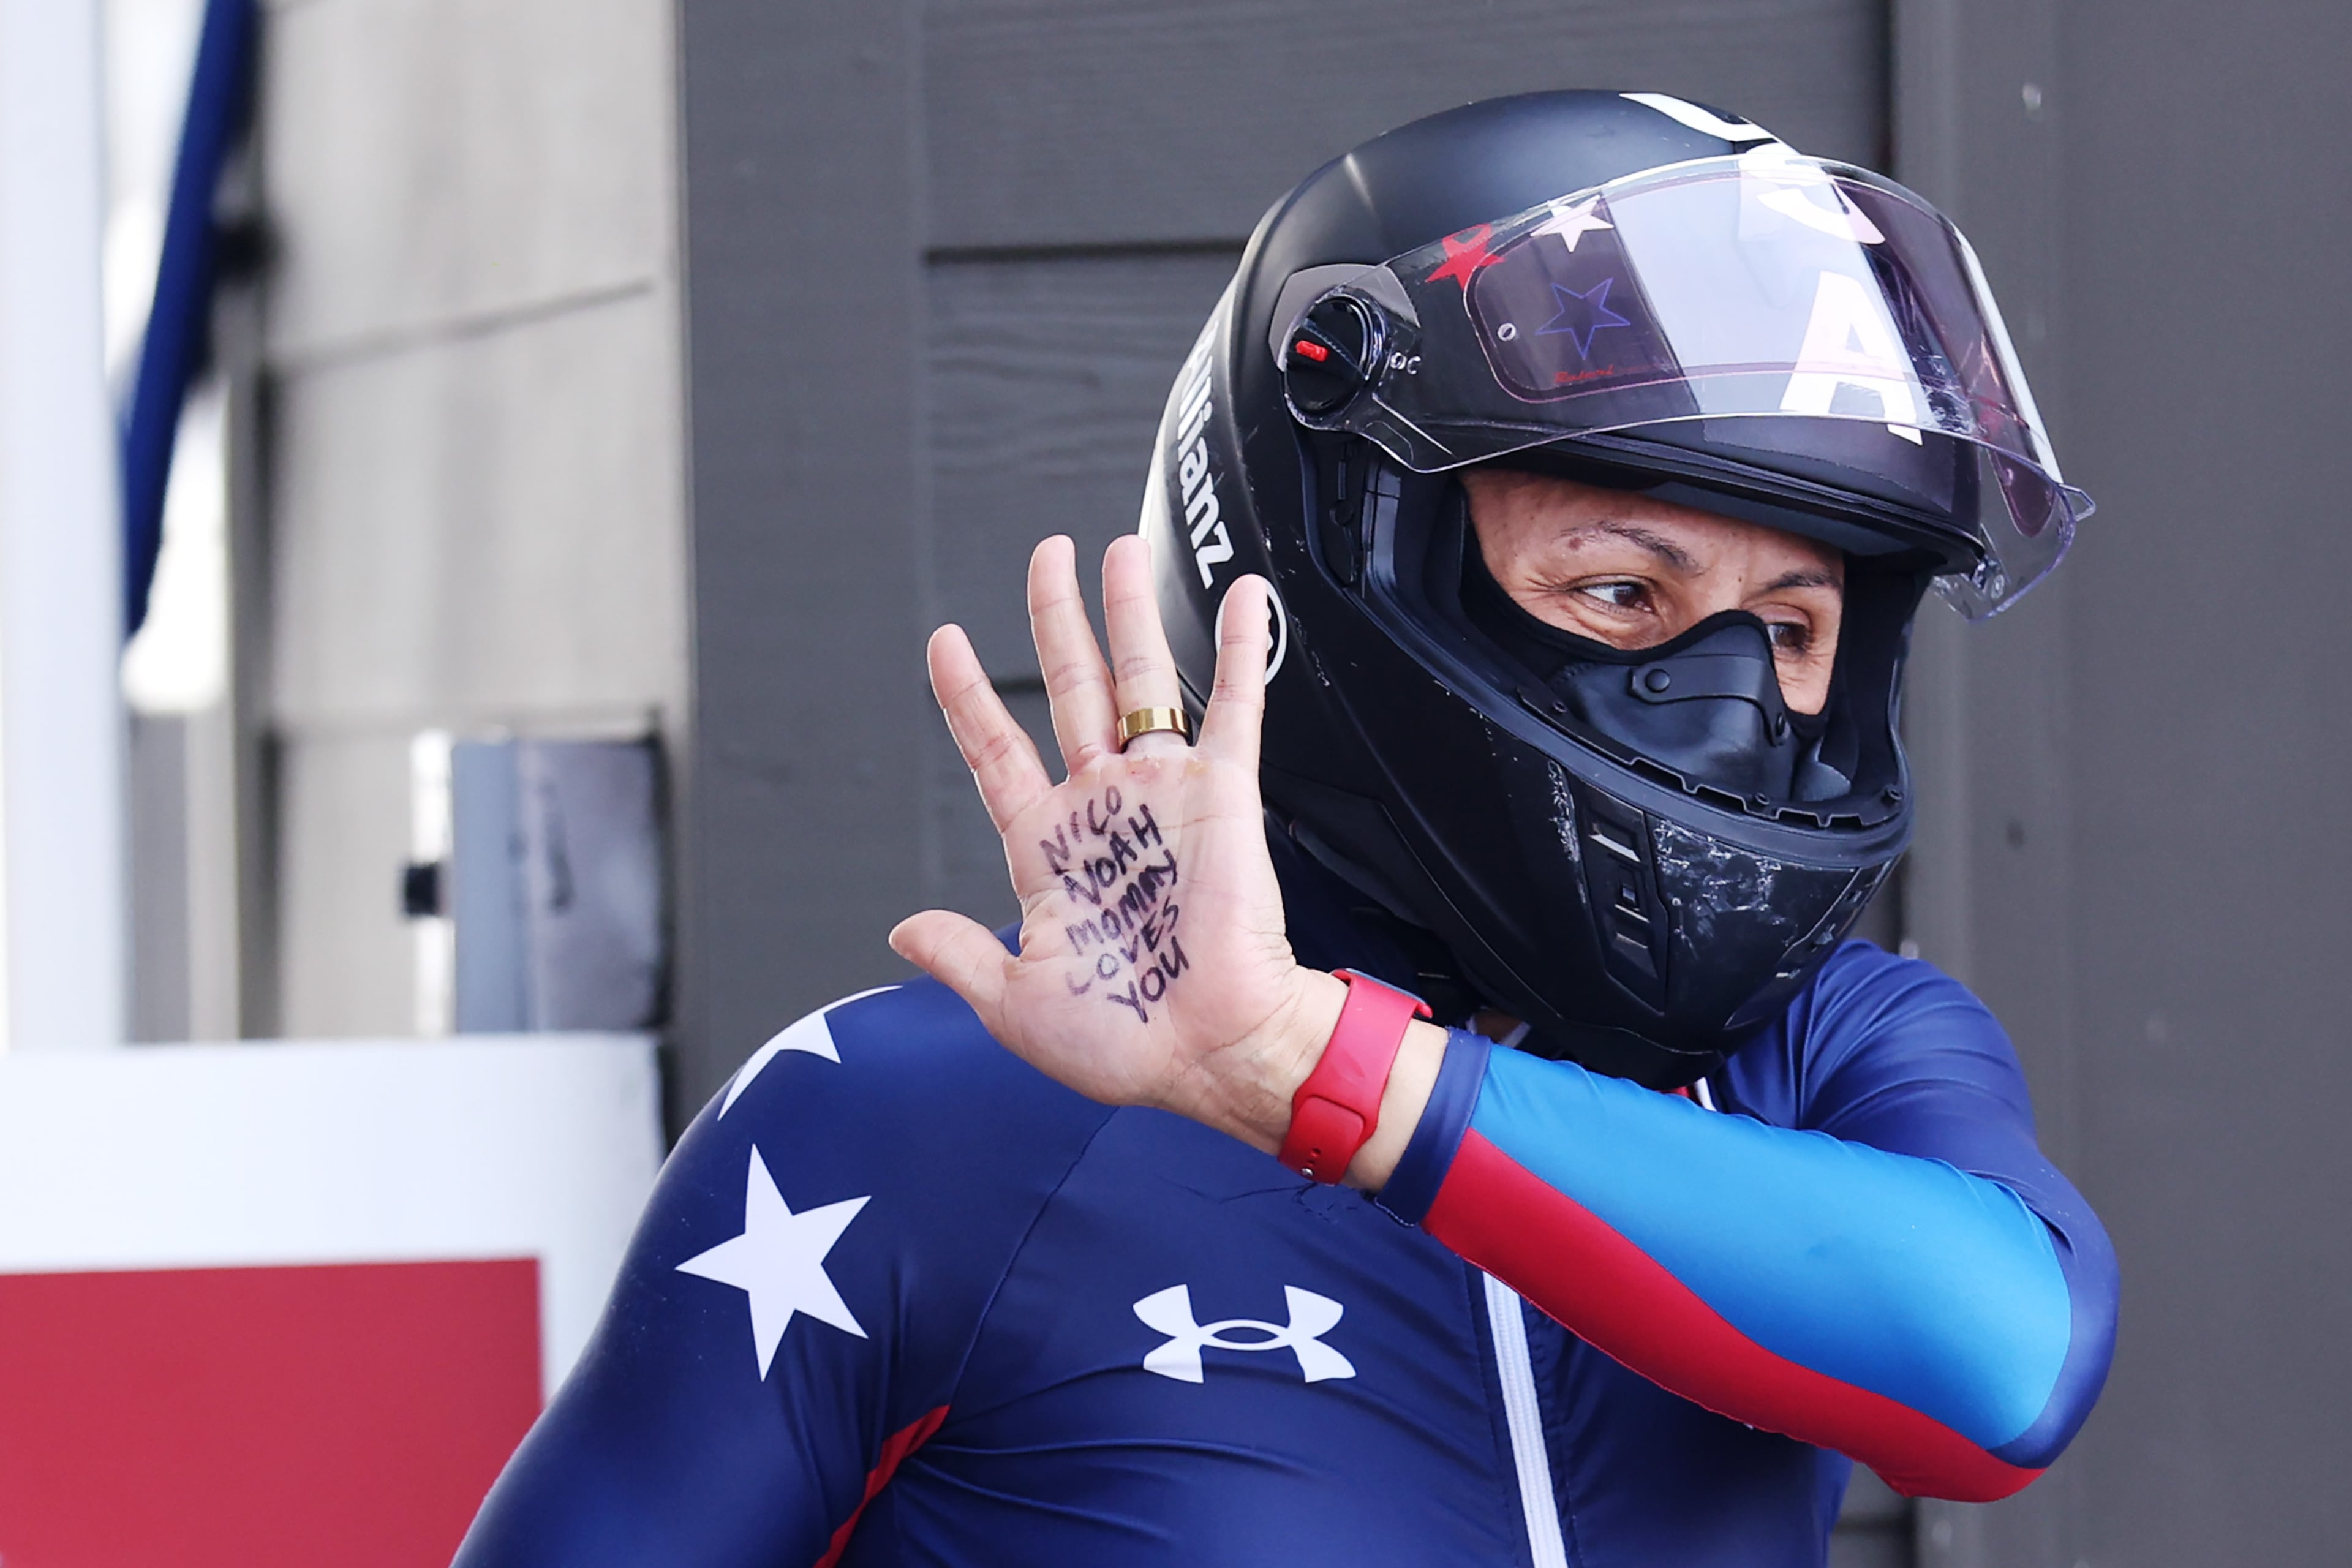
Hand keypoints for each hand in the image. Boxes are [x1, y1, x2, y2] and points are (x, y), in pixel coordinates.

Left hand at [889, 535, 1346, 1150]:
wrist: (1215, 1051)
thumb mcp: (1016, 1002)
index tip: (945, 639)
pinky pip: (1233, 705)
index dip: (966, 694)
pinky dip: (1238, 647)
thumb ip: (961, 954)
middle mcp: (1103, 807)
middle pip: (1068, 688)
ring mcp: (1163, 794)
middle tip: (1046, 555)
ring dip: (1129, 611)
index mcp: (1047, 849)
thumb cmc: (1124, 1041)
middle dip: (1054, 619)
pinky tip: (1242, 593)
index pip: (994, 749)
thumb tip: (903, 928)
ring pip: (1140, 679)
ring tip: (1118, 550)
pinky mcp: (1224, 795)